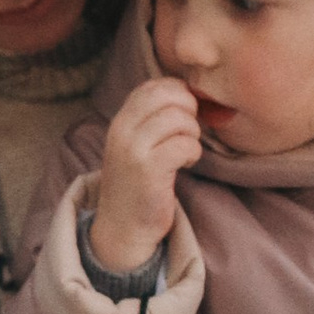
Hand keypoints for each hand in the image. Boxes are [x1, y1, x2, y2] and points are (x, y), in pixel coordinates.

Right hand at [87, 77, 203, 276]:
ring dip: (192, 134)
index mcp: (120, 121)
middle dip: (189, 109)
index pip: (153, 86)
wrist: (122, 228)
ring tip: (185, 150)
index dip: (177, 93)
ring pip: (179, 119)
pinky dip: (193, 153)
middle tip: (189, 131)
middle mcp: (122, 130)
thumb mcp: (136, 145)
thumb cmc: (138, 185)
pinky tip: (184, 165)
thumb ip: (152, 119)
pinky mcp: (148, 170)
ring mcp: (133, 149)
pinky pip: (185, 145)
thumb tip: (188, 93)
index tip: (184, 114)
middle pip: (168, 95)